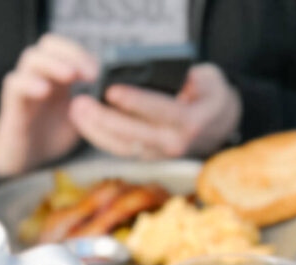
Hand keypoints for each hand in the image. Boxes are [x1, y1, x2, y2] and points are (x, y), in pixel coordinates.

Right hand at [0, 34, 98, 178]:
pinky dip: (29, 83)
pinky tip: (44, 90)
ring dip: (53, 63)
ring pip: (31, 58)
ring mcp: (23, 87)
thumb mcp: (80, 120)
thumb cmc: (50, 137)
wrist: (25, 161)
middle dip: (71, 54)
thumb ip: (93, 106)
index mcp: (56, 76)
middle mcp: (38, 75)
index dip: (83, 54)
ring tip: (70, 76)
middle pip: (49, 44)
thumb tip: (114, 96)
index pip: (66, 49)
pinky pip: (14, 83)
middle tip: (91, 74)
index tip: (99, 72)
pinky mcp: (11, 104)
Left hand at [68, 64, 241, 159]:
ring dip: (96, 131)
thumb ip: (184, 78)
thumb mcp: (206, 78)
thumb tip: (153, 75)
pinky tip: (84, 123)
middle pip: (134, 134)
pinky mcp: (147, 157)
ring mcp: (159, 154)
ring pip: (123, 147)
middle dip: (104, 120)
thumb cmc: (208, 93)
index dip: (135, 101)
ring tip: (76, 112)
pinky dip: (100, 137)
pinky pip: (120, 150)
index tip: (111, 91)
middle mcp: (173, 143)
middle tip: (81, 104)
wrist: (218, 124)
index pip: (159, 111)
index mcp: (189, 122)